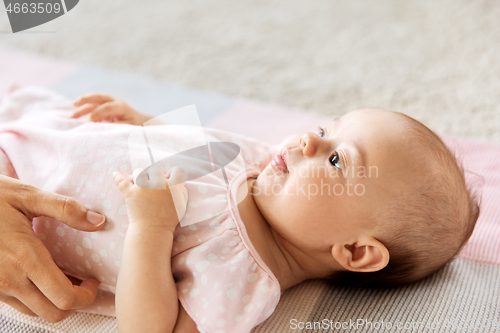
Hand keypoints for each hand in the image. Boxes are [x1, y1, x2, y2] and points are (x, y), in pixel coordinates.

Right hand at [0, 175, 105, 322]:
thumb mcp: (28, 196)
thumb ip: (65, 208)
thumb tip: (98, 221)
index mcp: (26, 258)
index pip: (65, 297)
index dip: (87, 295)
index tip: (93, 279)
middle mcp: (10, 279)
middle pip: (54, 313)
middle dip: (76, 302)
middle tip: (84, 282)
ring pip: (37, 313)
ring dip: (57, 302)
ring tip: (67, 279)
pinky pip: (21, 305)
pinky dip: (40, 299)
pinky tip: (46, 279)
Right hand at [71, 93, 150, 124]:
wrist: (139, 121)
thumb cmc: (135, 126)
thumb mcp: (130, 127)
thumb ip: (118, 126)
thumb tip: (105, 128)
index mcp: (121, 107)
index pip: (108, 107)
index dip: (98, 113)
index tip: (89, 122)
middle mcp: (114, 102)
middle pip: (98, 97)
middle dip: (86, 99)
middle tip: (74, 104)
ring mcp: (108, 103)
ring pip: (93, 101)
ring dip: (81, 107)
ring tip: (70, 116)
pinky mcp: (103, 106)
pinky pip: (92, 106)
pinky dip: (83, 110)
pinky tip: (75, 118)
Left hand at [113, 166, 187, 232]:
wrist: (153, 231)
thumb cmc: (169, 219)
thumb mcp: (182, 205)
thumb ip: (182, 191)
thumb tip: (177, 182)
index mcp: (174, 185)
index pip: (175, 171)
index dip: (172, 176)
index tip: (168, 181)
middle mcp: (159, 183)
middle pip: (156, 169)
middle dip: (155, 176)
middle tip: (153, 186)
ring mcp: (143, 187)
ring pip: (139, 172)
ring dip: (139, 176)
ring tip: (139, 184)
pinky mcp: (130, 193)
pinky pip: (121, 181)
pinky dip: (117, 177)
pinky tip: (115, 174)